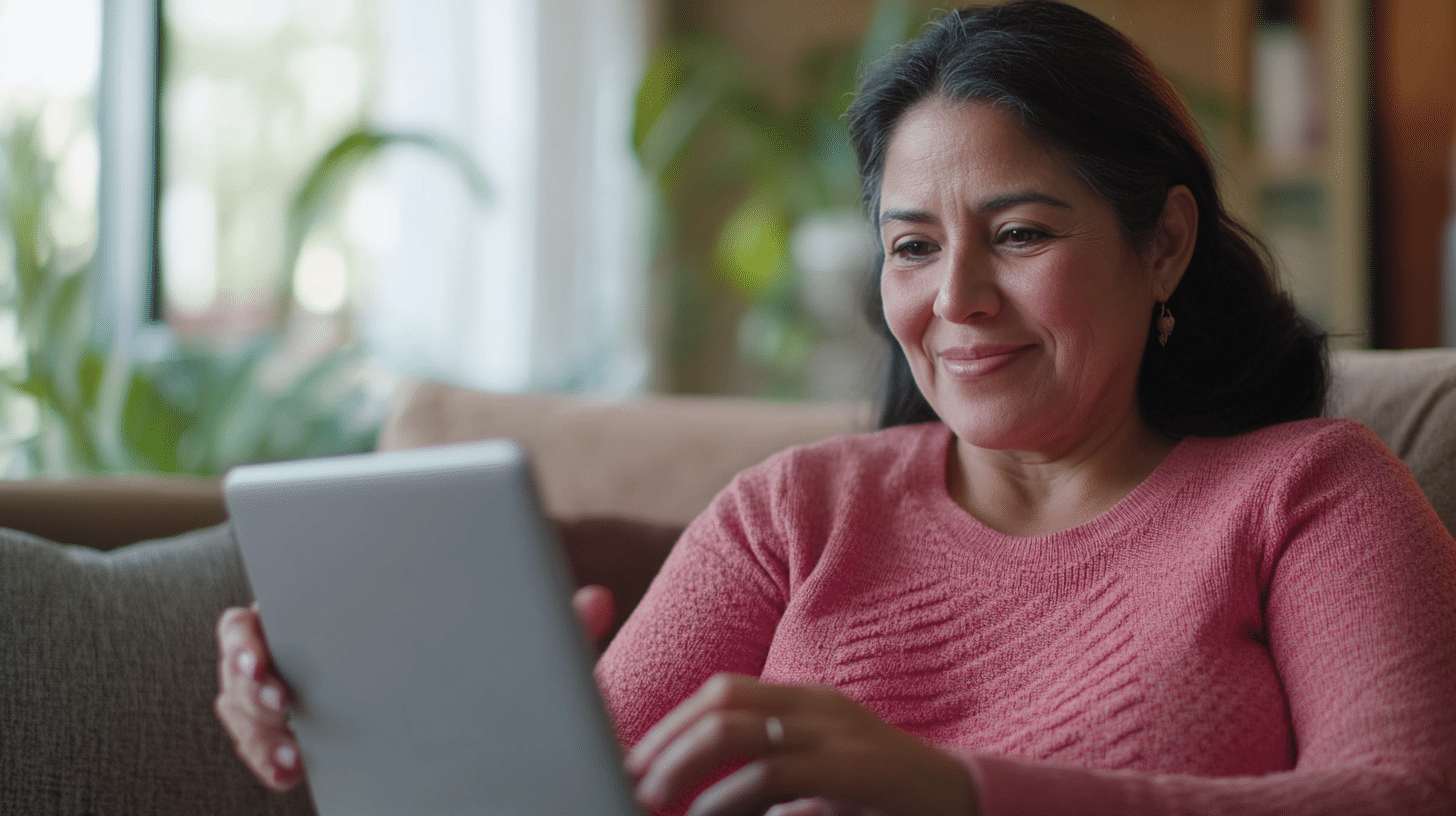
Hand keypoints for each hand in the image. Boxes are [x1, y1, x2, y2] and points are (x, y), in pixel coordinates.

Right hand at [213, 585, 617, 790]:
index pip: (292, 573)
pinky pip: (256, 734)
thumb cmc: (500, 650)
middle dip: (250, 667)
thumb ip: (555, 624)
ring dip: (252, 718)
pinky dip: (262, 751)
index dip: (274, 601)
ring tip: (289, 752)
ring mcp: (297, 674)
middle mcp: (317, 623)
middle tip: (280, 696)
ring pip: (241, 691)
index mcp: (361, 582)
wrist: (488, 702)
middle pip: (247, 634)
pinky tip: (290, 771)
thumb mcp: (530, 641)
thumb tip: (594, 601)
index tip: (271, 633)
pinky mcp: (293, 721)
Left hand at [624, 674, 978, 815]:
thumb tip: (696, 793)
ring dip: (683, 763)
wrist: (966, 805)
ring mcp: (838, 735)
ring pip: (737, 729)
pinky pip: (774, 773)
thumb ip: (767, 772)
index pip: (724, 692)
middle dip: (665, 741)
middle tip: (631, 781)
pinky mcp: (853, 770)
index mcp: (806, 702)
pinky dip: (727, 798)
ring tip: (653, 798)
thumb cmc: (882, 800)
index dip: (671, 723)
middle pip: (721, 701)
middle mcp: (818, 708)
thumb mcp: (818, 776)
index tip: (635, 760)